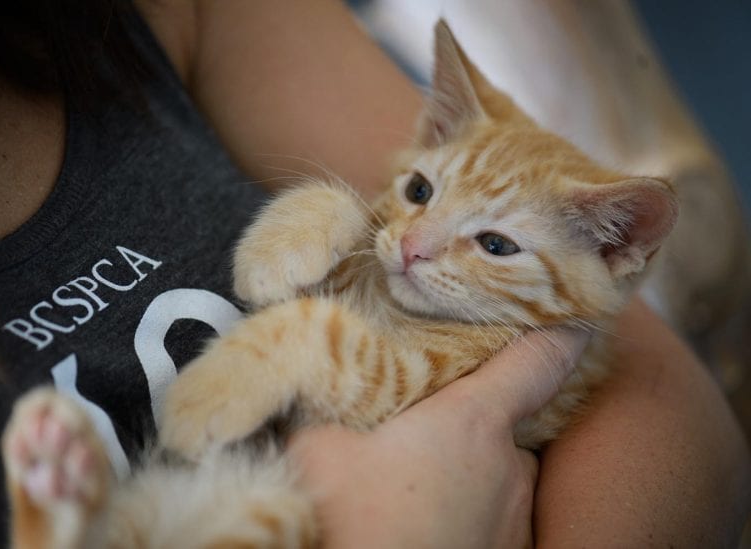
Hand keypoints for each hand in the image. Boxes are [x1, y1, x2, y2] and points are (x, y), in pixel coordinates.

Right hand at [290, 328, 589, 547]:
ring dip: (469, 471)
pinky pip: (495, 514)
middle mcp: (510, 466)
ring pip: (499, 473)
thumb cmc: (361, 524)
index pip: (539, 360)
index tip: (575, 318)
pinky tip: (425, 522)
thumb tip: (313, 397)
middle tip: (423, 428)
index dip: (559, 333)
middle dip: (470, 421)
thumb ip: (326, 415)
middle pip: (505, 422)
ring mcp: (517, 516)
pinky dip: (469, 510)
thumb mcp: (319, 453)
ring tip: (417, 484)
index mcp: (473, 421)